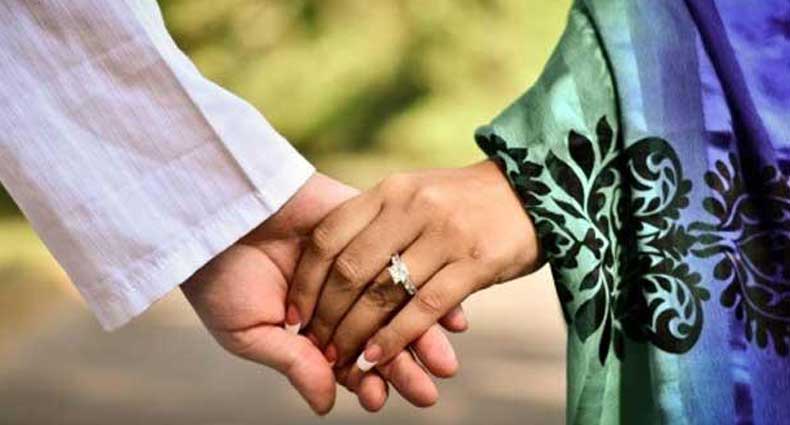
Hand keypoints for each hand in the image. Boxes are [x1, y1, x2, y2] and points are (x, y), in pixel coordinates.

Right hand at [181, 173, 461, 413]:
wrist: (211, 212)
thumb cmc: (219, 277)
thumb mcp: (251, 331)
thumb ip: (294, 363)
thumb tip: (327, 405)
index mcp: (313, 327)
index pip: (350, 359)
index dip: (366, 381)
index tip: (376, 399)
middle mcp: (341, 297)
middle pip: (381, 336)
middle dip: (404, 366)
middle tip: (426, 392)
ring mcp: (357, 262)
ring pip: (397, 304)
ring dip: (421, 335)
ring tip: (441, 362)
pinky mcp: (368, 226)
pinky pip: (402, 258)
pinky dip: (426, 285)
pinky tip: (448, 313)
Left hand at [287, 161, 539, 382]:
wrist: (532, 190)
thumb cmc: (462, 201)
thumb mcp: (414, 195)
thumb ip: (377, 221)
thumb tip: (331, 267)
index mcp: (390, 190)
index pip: (329, 237)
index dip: (306, 281)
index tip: (294, 313)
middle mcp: (412, 206)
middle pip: (351, 269)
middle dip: (326, 315)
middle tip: (314, 346)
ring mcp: (445, 233)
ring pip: (384, 293)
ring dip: (355, 334)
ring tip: (340, 360)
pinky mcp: (476, 261)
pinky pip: (424, 308)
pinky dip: (395, 338)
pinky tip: (376, 359)